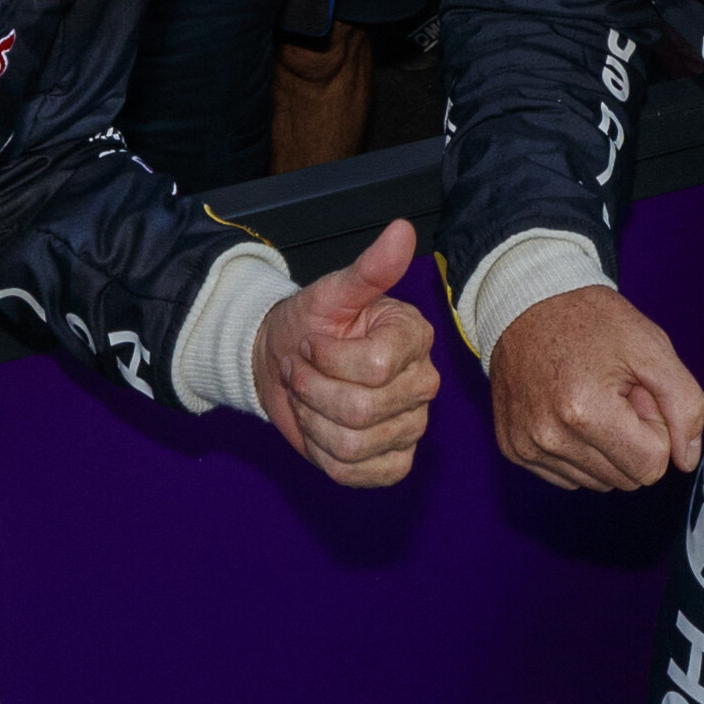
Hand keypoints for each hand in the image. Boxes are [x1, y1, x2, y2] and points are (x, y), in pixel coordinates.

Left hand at [252, 218, 441, 486]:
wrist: (282, 361)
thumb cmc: (308, 323)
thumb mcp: (330, 293)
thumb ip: (369, 268)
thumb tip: (402, 229)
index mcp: (414, 338)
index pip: (375, 367)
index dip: (326, 358)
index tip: (310, 342)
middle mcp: (422, 383)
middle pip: (361, 409)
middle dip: (311, 389)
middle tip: (301, 369)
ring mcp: (411, 427)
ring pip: (351, 444)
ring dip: (310, 419)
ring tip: (306, 396)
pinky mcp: (392, 462)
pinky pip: (355, 473)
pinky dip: (321, 453)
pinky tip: (317, 427)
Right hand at [486, 283, 703, 491]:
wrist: (527, 300)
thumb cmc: (588, 318)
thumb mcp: (652, 347)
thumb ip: (685, 404)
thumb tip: (687, 458)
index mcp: (586, 412)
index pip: (651, 466)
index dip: (654, 427)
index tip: (635, 393)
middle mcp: (550, 437)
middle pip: (625, 479)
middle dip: (631, 439)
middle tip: (614, 393)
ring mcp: (527, 446)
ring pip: (598, 482)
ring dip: (604, 447)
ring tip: (589, 398)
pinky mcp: (514, 448)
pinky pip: (567, 476)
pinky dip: (577, 451)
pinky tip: (568, 412)